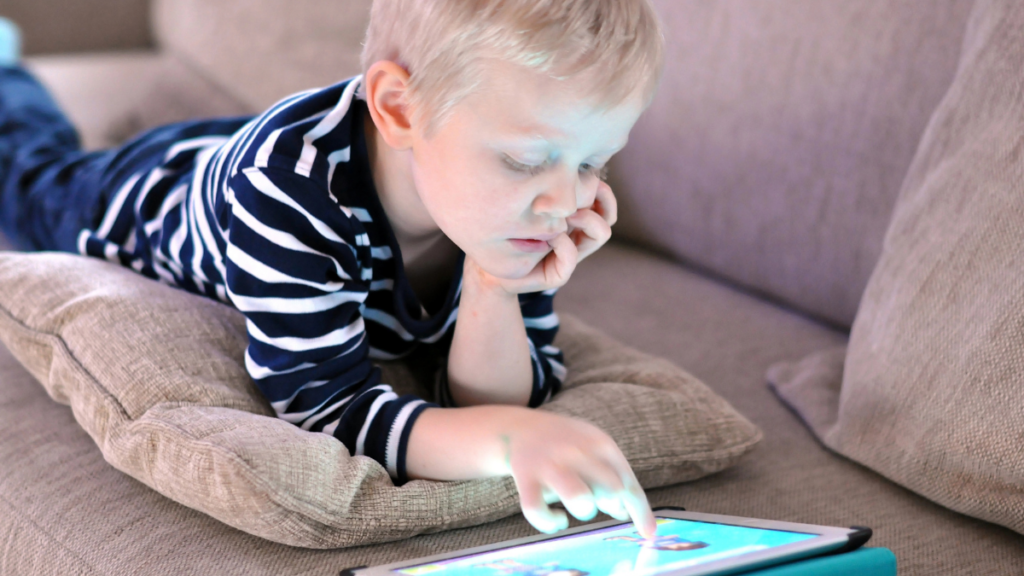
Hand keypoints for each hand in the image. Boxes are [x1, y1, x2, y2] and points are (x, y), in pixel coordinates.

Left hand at [471, 181, 619, 294]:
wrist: (489, 268)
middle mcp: (577, 236)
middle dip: (600, 200)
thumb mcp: (523, 202)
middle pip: (609, 215)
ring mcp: (571, 255)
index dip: (601, 189)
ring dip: (587, 219)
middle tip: (574, 194)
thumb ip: (542, 187)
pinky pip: (571, 257)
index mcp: (573, 220)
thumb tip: (555, 160)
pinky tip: (547, 237)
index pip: (604, 200)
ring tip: (565, 214)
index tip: (580, 175)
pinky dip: (564, 244)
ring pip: (601, 233)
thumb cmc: (504, 229)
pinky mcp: (558, 274)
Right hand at [501, 409, 656, 538]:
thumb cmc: (567, 446)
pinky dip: (550, 522)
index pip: (628, 483)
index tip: (648, 533)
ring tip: (581, 508)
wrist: (521, 429)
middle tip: (599, 502)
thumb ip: (613, 477)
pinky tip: (558, 519)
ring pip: (579, 498)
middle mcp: (577, 452)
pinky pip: (537, 510)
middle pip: (611, 489)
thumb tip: (626, 513)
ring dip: (585, 510)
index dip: (641, 512)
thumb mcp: (594, 450)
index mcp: (600, 444)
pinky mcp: (526, 478)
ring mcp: (551, 465)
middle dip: (612, 504)